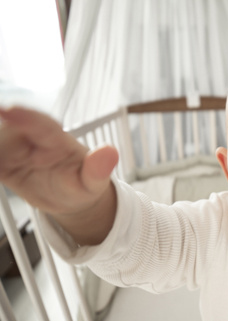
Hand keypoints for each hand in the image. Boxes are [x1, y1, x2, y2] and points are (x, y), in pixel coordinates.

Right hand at [0, 106, 118, 243]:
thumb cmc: (84, 185)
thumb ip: (98, 169)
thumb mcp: (94, 183)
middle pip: (9, 131)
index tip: (8, 110)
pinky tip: (0, 170)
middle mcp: (34, 139)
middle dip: (3, 139)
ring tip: (3, 168)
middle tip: (4, 164)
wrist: (72, 197)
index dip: (24, 116)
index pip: (41, 124)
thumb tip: (110, 152)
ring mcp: (17, 149)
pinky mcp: (4, 161)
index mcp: (58, 140)